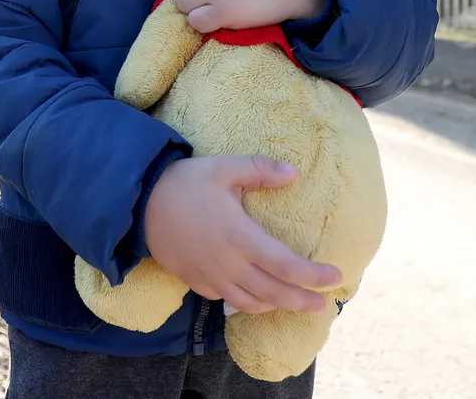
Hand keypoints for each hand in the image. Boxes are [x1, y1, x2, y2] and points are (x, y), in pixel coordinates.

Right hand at [144, 155, 341, 314]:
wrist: (139, 202)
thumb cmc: (184, 183)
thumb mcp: (223, 168)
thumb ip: (260, 170)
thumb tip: (294, 172)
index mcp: (241, 236)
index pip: (288, 265)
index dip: (314, 276)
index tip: (336, 277)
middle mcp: (229, 263)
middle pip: (274, 293)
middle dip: (302, 301)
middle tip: (322, 304)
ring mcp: (210, 276)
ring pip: (250, 303)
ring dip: (274, 306)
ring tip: (290, 303)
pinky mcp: (194, 280)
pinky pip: (224, 299)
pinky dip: (245, 302)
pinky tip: (253, 296)